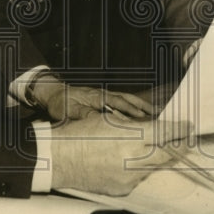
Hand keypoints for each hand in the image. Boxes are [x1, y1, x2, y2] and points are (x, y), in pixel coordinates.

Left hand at [31, 75, 153, 120]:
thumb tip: (97, 120)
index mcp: (97, 97)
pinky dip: (134, 106)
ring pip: (127, 99)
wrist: (54, 93)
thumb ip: (83, 114)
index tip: (142, 116)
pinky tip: (142, 113)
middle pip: (127, 99)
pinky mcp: (104, 99)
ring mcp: (105, 96)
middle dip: (143, 106)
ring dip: (142, 105)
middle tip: (159, 114)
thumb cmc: (61, 103)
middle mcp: (104, 94)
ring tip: (157, 113)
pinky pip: (123, 102)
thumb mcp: (68, 110)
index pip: (117, 102)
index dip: (129, 109)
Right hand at [49, 111, 190, 194]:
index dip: (180, 129)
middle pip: (168, 153)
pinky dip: (139, 170)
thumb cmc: (83, 133)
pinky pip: (139, 178)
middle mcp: (136, 158)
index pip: (167, 133)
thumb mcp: (112, 120)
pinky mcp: (124, 188)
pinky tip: (128, 162)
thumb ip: (137, 125)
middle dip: (178, 146)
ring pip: (154, 167)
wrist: (61, 158)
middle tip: (184, 140)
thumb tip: (157, 127)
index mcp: (133, 136)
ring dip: (156, 158)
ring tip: (151, 149)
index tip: (188, 127)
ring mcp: (131, 177)